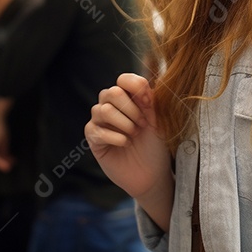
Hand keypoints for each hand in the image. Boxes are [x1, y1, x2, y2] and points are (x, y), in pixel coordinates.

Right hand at [86, 73, 174, 228]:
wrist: (152, 172)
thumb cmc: (156, 144)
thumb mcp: (158, 118)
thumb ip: (150, 99)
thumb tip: (143, 85)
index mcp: (129, 97)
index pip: (124, 79)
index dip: (136, 88)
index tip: (149, 104)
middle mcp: (112, 105)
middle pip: (111, 92)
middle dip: (130, 109)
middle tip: (142, 124)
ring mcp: (100, 121)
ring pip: (103, 110)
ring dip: (124, 123)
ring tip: (134, 134)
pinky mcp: (93, 139)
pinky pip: (96, 129)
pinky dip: (115, 137)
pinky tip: (125, 143)